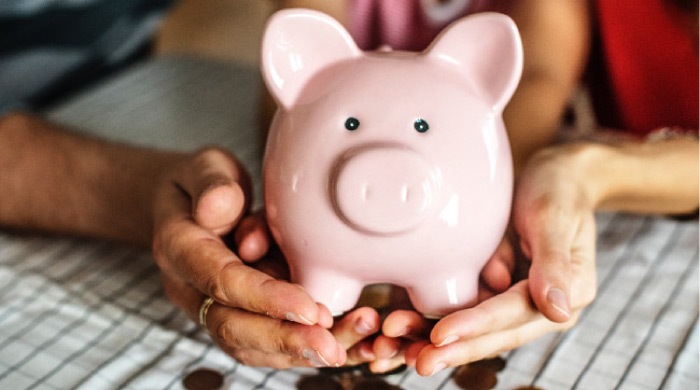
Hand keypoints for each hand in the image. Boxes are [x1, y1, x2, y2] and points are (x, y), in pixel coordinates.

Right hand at [150, 147, 345, 367]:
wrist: (190, 204)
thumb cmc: (204, 183)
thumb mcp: (204, 167)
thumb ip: (212, 182)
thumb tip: (221, 204)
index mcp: (179, 249)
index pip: (221, 281)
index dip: (265, 298)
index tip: (308, 308)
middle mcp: (191, 289)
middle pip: (232, 328)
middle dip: (285, 341)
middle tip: (331, 348)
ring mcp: (212, 308)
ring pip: (250, 345)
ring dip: (299, 351)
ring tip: (346, 348)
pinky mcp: (238, 316)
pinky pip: (266, 343)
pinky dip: (303, 349)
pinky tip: (343, 346)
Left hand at [378, 145, 598, 375]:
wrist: (550, 173)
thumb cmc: (556, 189)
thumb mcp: (555, 218)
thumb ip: (553, 264)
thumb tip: (558, 311)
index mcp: (565, 294)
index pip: (514, 313)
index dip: (477, 325)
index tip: (441, 335)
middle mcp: (538, 306)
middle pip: (491, 333)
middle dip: (453, 349)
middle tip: (417, 361)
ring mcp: (511, 301)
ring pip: (471, 330)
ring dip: (434, 341)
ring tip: (397, 351)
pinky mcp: (488, 292)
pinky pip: (459, 312)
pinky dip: (430, 322)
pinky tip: (400, 333)